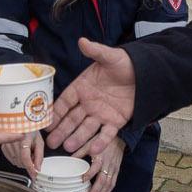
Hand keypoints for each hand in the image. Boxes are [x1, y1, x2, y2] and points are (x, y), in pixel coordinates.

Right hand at [2, 129, 44, 174]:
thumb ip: (39, 156)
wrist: (21, 124)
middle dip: (29, 163)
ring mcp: (7, 144)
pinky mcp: (3, 147)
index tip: (34, 175)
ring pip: (16, 162)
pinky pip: (11, 160)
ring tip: (26, 151)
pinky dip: (17, 159)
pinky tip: (20, 152)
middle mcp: (13, 141)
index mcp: (24, 138)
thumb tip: (38, 169)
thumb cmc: (30, 131)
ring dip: (23, 162)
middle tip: (32, 155)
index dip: (30, 168)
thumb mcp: (39, 142)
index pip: (25, 158)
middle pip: (21, 162)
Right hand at [48, 38, 137, 156]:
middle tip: (51, 142)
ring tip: (68, 148)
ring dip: (77, 138)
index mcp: (83, 87)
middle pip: (72, 119)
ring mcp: (101, 113)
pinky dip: (100, 141)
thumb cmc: (124, 63)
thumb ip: (96, 51)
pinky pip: (106, 133)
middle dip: (62, 130)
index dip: (56, 112)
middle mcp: (89, 103)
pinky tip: (93, 150)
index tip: (46, 123)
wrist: (145, 73)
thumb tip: (83, 41)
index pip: (65, 101)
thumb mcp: (110, 56)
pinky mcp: (115, 121)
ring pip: (86, 128)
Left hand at [84, 136, 125, 191]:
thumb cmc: (102, 140)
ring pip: (108, 184)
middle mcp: (108, 164)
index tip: (82, 180)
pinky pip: (113, 183)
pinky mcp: (116, 171)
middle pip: (103, 180)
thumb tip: (69, 159)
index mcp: (100, 157)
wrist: (118, 138)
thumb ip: (80, 152)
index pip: (95, 168)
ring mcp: (113, 169)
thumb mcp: (90, 142)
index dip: (89, 174)